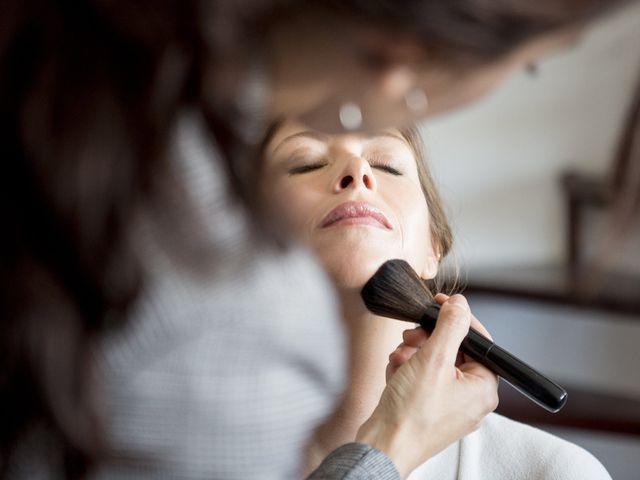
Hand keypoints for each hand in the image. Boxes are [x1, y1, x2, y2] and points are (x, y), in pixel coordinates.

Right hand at [355, 294, 498, 477]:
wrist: (382, 447)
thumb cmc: (410, 414)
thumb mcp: (433, 360)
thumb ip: (450, 327)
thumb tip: (460, 305)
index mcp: (483, 389)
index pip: (479, 341)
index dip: (457, 320)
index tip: (440, 305)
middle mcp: (471, 400)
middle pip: (454, 351)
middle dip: (427, 341)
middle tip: (411, 337)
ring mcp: (450, 407)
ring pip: (435, 364)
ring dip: (413, 355)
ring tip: (399, 360)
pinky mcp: (429, 410)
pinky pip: (423, 379)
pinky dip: (407, 371)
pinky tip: (395, 373)